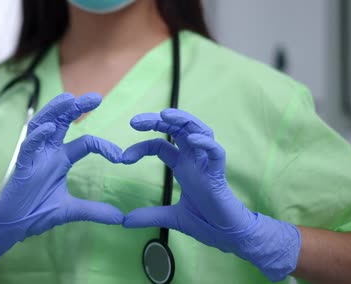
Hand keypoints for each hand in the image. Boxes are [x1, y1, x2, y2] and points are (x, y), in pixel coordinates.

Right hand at [0, 93, 123, 270]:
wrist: (12, 226)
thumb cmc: (37, 212)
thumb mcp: (72, 210)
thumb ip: (95, 210)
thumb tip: (121, 219)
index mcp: (60, 159)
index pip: (85, 143)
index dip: (103, 146)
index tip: (121, 158)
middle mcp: (48, 152)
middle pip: (61, 122)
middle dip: (76, 108)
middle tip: (96, 97)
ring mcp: (34, 157)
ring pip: (41, 125)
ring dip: (54, 111)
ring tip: (68, 99)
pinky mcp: (21, 167)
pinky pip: (27, 148)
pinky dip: (36, 137)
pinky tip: (47, 129)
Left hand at [122, 109, 300, 281]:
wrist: (228, 236)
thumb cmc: (206, 221)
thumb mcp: (171, 217)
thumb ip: (149, 216)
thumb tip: (124, 221)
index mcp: (183, 165)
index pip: (159, 145)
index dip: (140, 147)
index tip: (123, 158)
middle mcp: (194, 160)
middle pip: (178, 129)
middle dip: (157, 120)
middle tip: (134, 121)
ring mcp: (207, 165)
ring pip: (199, 130)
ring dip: (183, 120)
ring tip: (165, 115)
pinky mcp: (219, 175)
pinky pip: (217, 153)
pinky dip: (206, 143)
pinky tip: (193, 138)